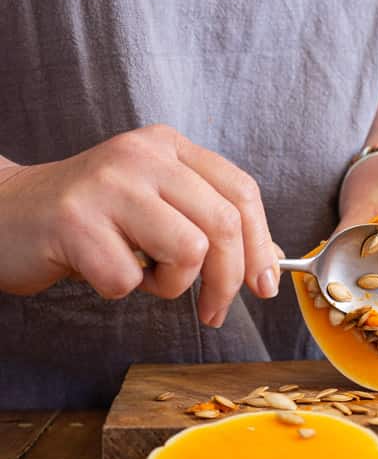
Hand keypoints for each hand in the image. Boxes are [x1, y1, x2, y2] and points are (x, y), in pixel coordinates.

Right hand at [0, 124, 278, 326]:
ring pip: (189, 250)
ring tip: (143, 276)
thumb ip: (212, 226)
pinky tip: (100, 269)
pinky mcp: (75, 219)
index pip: (242, 192)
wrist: (6, 213)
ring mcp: (108, 183)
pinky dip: (122, 290)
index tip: (263, 286)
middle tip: (214, 312)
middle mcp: (143, 155)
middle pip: (224, 224)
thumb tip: (271, 260)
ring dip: (172, 284)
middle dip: (228, 281)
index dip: (261, 245)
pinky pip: (129, 279)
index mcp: (170, 147)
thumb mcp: (160, 209)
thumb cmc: (94, 220)